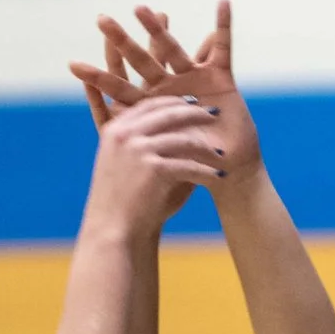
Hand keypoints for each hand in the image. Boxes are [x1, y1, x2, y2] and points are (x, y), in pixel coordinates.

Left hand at [73, 0, 262, 192]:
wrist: (228, 173)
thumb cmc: (193, 169)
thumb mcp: (162, 157)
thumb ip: (142, 142)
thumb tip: (113, 134)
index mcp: (151, 108)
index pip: (119, 89)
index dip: (98, 78)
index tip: (72, 65)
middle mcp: (168, 88)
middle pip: (140, 60)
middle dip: (121, 41)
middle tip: (100, 20)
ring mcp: (193, 79)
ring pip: (172, 49)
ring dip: (156, 29)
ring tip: (140, 8)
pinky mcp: (221, 77)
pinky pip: (222, 47)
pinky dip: (223, 25)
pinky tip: (222, 3)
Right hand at [80, 87, 228, 240]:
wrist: (112, 231)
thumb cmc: (124, 202)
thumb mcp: (129, 165)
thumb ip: (152, 144)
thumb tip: (186, 131)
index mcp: (115, 129)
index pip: (150, 104)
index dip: (174, 101)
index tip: (194, 104)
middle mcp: (124, 134)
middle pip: (168, 113)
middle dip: (195, 113)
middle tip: (215, 115)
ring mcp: (137, 149)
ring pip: (183, 139)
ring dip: (206, 147)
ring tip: (222, 153)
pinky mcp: (153, 169)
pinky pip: (188, 165)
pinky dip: (206, 171)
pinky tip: (219, 176)